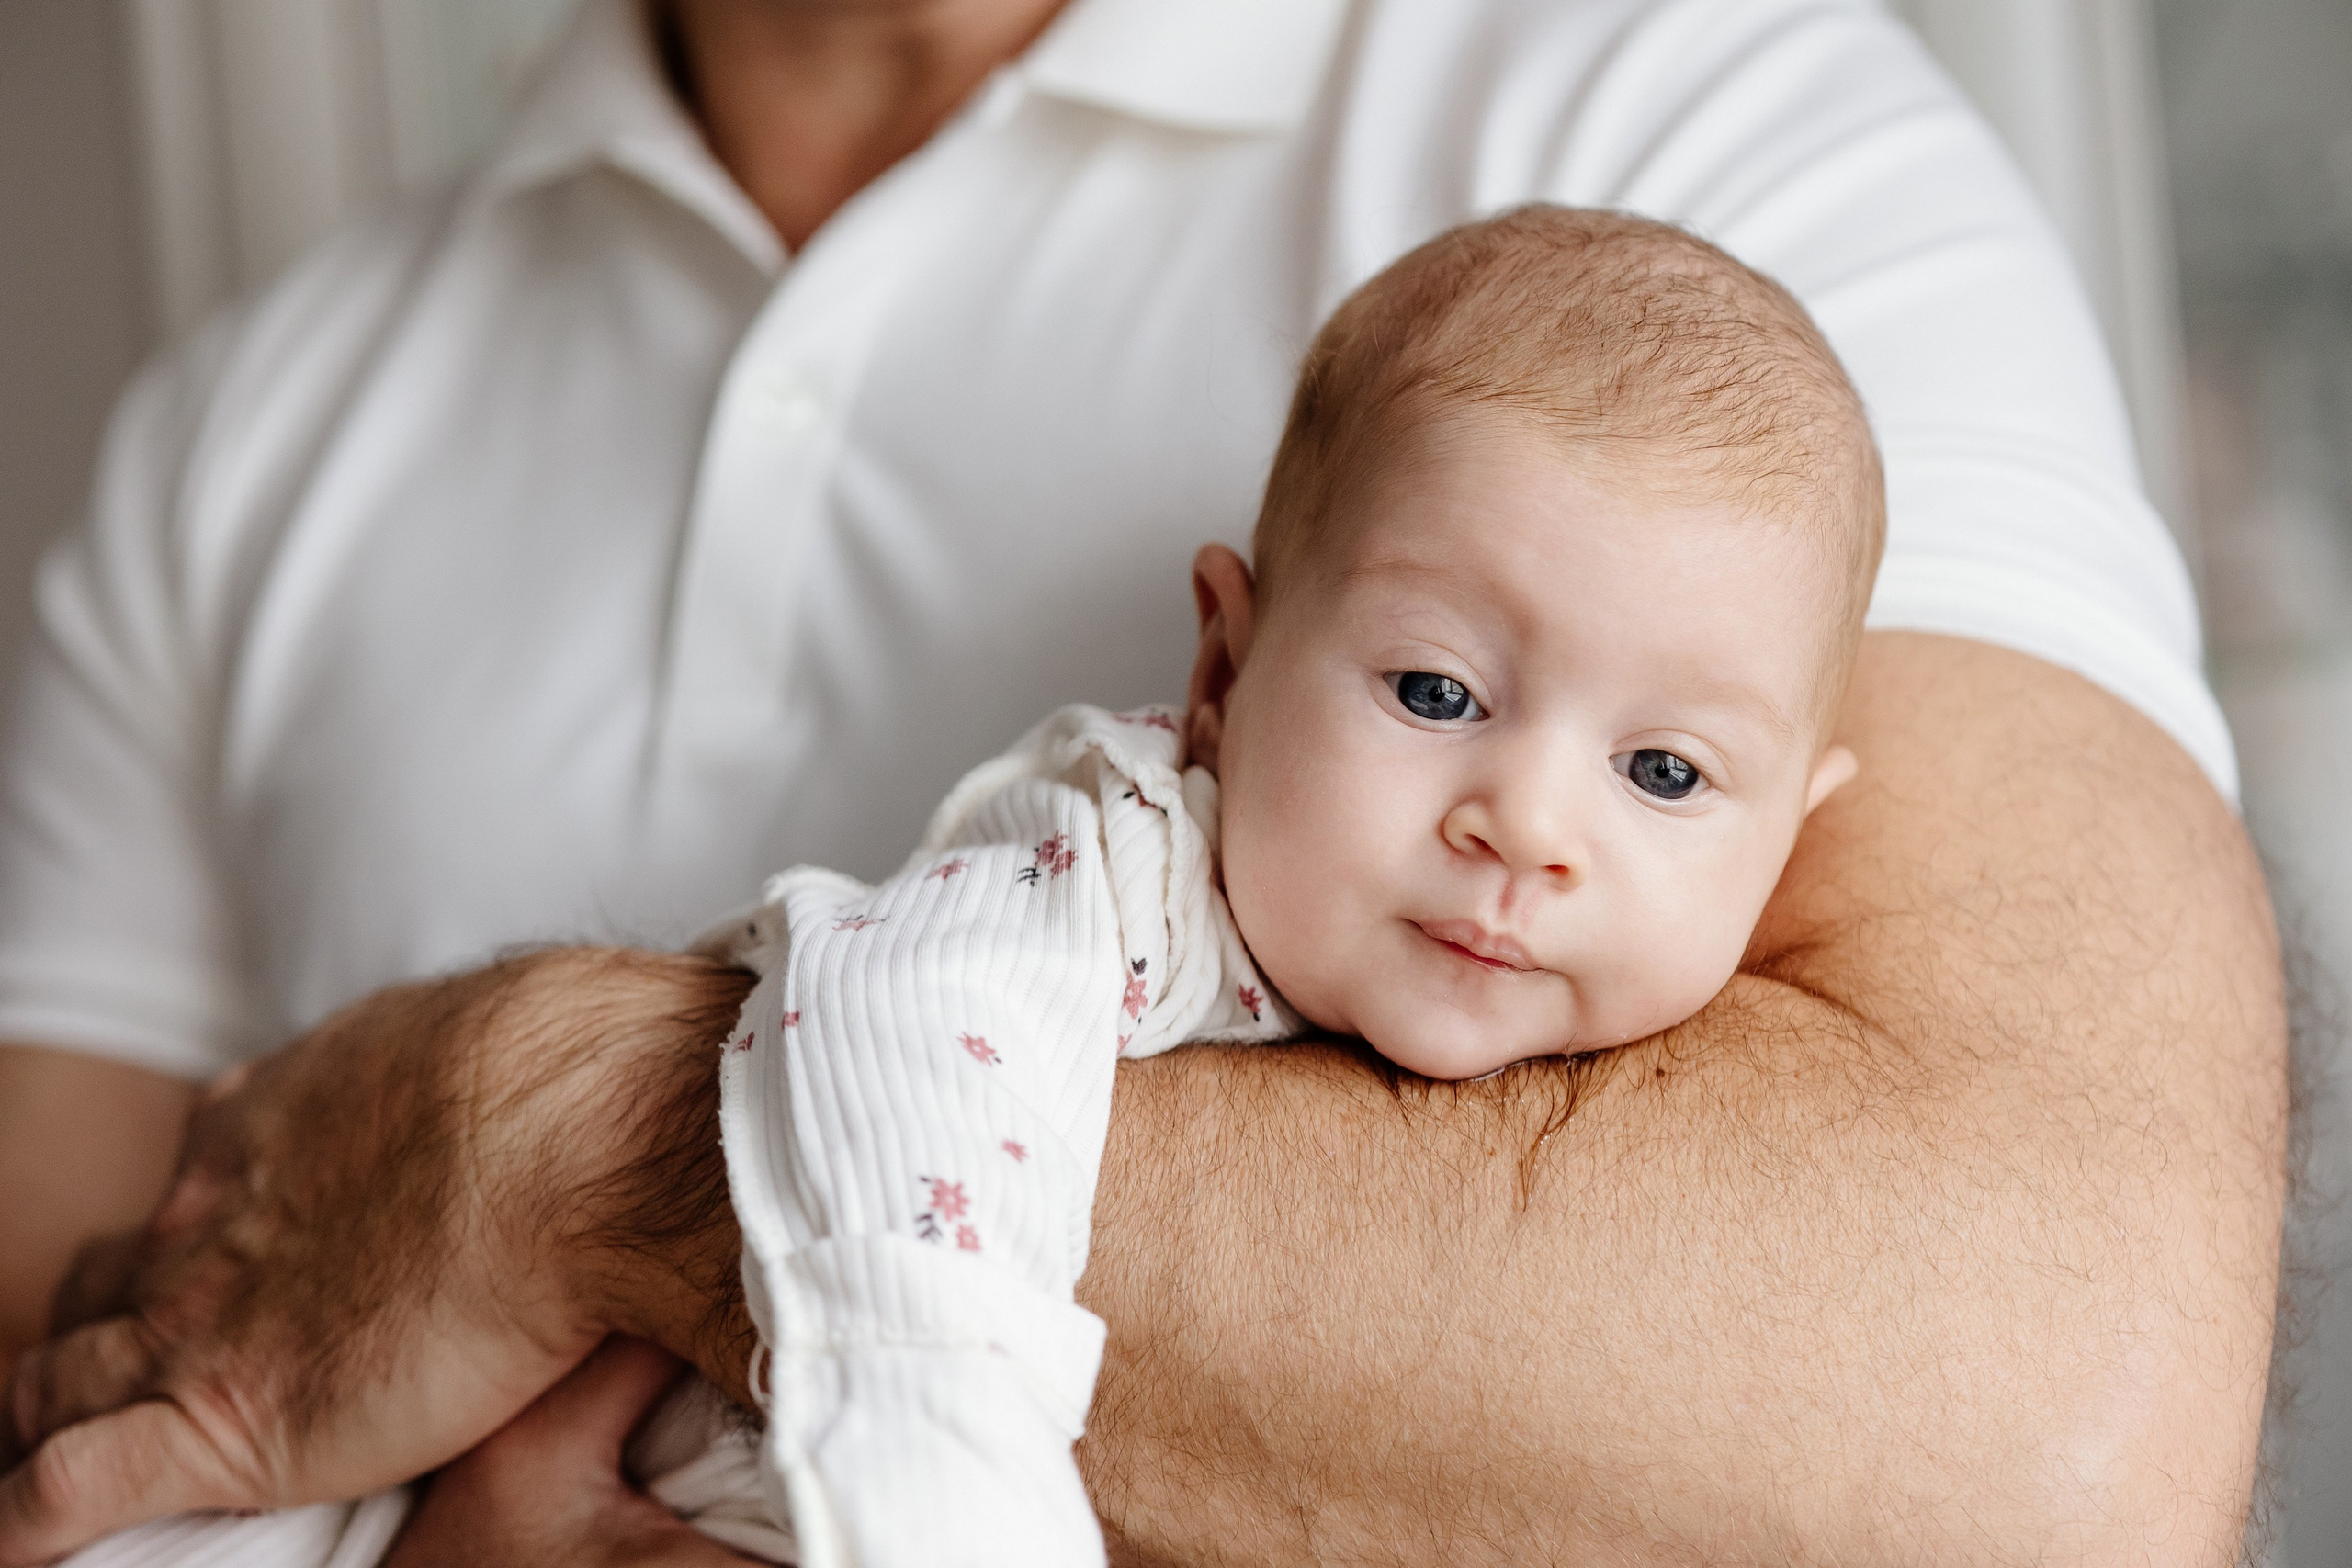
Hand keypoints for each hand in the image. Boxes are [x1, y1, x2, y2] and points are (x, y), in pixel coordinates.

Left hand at [0, 948, 755, 1565]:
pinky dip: (28, 1522)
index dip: (193, 1239)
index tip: (221, 1271)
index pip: (197, 1190)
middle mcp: (213, 1213)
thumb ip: (481, 1078)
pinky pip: (65, 1488)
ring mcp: (200, 1314)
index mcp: (275, 1125)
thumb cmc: (573, 1085)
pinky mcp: (218, 1416)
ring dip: (42, 1414)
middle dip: (96, 1324)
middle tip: (121, 1371)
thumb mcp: (506, 1048)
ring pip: (53, 1380)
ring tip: (47, 1456)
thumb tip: (551, 1086)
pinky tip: (24, 1544)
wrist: (580, 1141)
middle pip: (105, 1280)